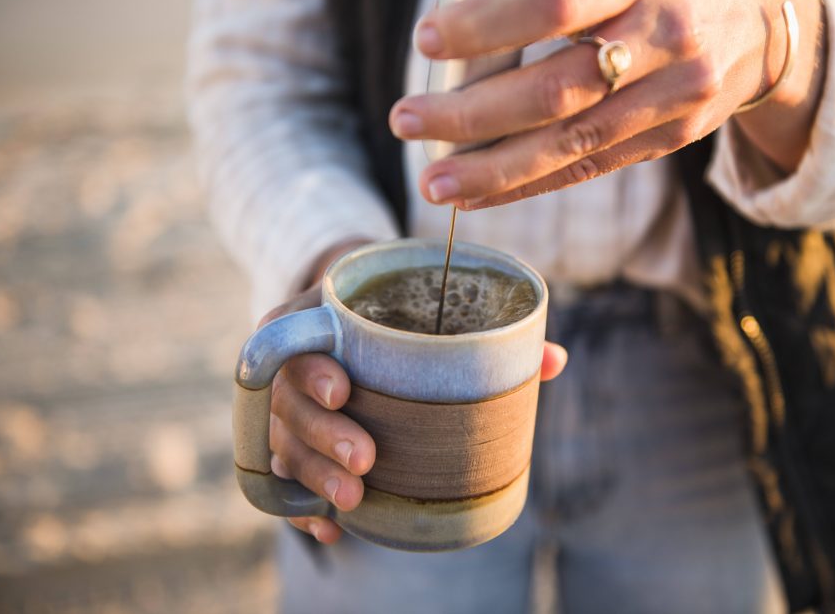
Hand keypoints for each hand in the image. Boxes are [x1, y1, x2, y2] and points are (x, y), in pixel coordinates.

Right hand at [261, 245, 569, 543]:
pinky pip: (282, 479)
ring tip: (354, 499)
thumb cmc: (402, 313)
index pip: (292, 339)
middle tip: (365, 458)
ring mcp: (290, 408)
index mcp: (317, 319)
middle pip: (287, 402)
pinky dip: (302, 506)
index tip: (345, 392)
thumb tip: (553, 360)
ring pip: (283, 443)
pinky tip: (330, 527)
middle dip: (321, 434)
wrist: (360, 319)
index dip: (311, 370)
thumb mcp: (427, 307)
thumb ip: (484, 334)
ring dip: (314, 475)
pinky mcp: (294, 443)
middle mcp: (292, 364)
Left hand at [389, 0, 824, 208]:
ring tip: (432, 181)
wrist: (761, 28)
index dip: (486, 24)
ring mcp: (673, 96)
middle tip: (405, 120)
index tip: (428, 39)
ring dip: (490, 168)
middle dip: (470, 113)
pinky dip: (526, 185)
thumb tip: (459, 40)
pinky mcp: (668, 139)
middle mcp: (664, 36)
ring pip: (569, 143)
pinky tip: (477, 195)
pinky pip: (587, 169)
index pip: (556, 2)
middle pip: (554, 88)